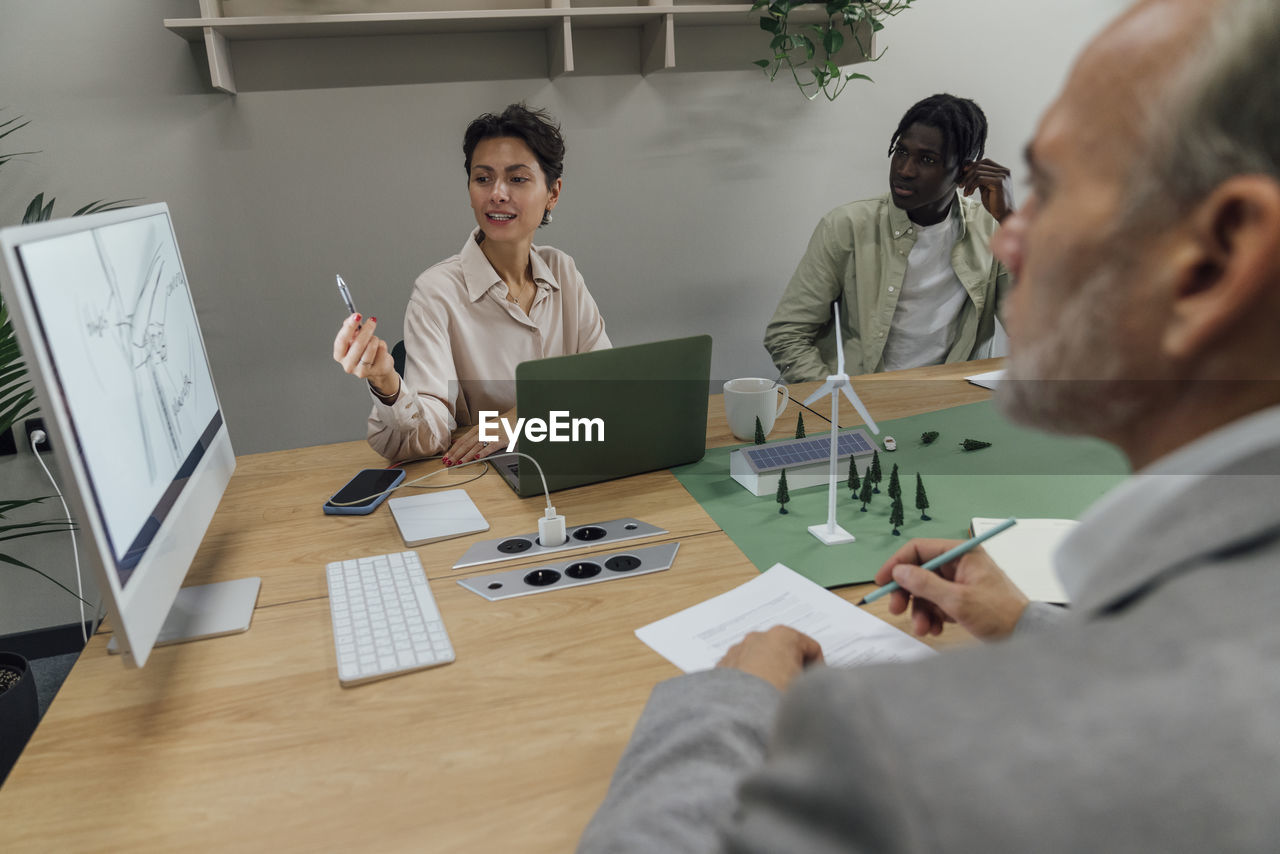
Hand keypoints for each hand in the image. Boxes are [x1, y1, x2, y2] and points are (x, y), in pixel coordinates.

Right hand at [333, 313, 398, 397]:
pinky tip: (379, 349)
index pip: (342, 340)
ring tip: (374, 339)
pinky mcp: (376, 371)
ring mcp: (361, 370)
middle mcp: (348, 365)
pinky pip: (381, 351)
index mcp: (339, 355)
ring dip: (374, 338)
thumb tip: (353, 318)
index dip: (349, 327)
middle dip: (366, 329)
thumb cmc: (363, 351)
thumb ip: (351, 328)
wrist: (377, 367)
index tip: (357, 316)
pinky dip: (382, 345)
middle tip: (372, 321)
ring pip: (371, 347)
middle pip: (358, 343)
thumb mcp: (353, 339)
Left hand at [443, 407, 515, 465]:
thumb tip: (454, 441)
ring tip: (458, 463)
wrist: (514, 418)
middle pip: (466, 445)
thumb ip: (469, 436)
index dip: (452, 450)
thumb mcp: (482, 428)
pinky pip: (490, 447)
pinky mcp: (500, 440)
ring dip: (466, 456)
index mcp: (476, 429)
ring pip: (475, 447)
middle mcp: (481, 432)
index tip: (445, 458)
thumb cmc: (499, 424)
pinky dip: (483, 452)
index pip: (461, 441)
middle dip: (456, 455)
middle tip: (448, 463)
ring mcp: (490, 436)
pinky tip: (477, 458)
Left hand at [716, 625, 823, 692]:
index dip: (817, 670)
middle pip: (785, 653)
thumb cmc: (771, 699)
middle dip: (791, 670)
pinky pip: (744, 669)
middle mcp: (758, 638)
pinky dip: (750, 680)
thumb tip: (815, 688)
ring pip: (763, 661)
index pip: (812, 649)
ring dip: (770, 675)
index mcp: (783, 636)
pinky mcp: (724, 665)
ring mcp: (738, 650)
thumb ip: (815, 683)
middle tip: (794, 691)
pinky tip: (754, 698)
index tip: (813, 683)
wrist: (736, 716)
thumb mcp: (806, 689)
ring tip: (772, 697)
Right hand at [874, 539, 1029, 641]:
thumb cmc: (999, 614)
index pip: (920, 549)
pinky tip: (936, 629)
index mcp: (962, 553)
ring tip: (924, 628)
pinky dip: (931, 617)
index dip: (897, 564)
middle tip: (896, 610)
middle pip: (920, 572)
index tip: (882, 581)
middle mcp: (960, 564)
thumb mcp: (958, 600)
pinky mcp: (962, 599)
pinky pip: (936, 603)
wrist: (1026, 636)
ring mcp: (960, 582)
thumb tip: (899, 572)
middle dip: (907, 593)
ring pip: (926, 591)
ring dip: (919, 611)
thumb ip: (925, 584)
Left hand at [960, 158, 1014, 222]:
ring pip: (978, 173)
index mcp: (1002, 170)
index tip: (963, 174)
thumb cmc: (995, 202)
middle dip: (967, 175)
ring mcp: (1002, 176)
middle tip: (961, 185)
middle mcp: (1004, 171)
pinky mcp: (999, 183)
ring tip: (965, 192)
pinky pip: (980, 179)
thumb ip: (980, 177)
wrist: (1004, 214)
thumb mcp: (986, 187)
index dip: (972, 166)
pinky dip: (971, 186)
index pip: (985, 161)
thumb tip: (968, 169)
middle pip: (980, 166)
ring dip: (968, 183)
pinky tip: (969, 193)